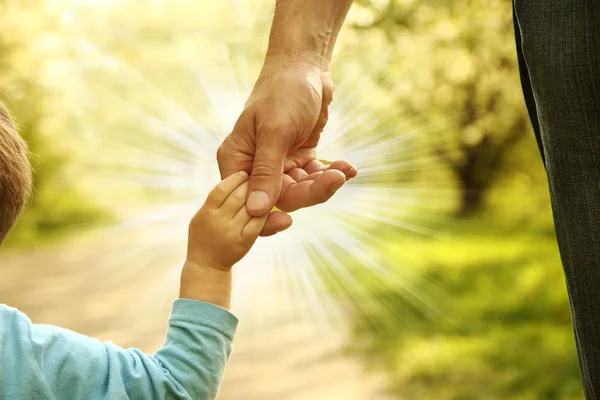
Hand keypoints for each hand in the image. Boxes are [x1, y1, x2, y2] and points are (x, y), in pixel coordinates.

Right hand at [186, 171, 266, 271]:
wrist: (206, 266)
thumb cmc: (203, 237)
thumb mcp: (201, 216)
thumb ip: (215, 201)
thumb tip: (233, 181)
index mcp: (206, 212)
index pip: (221, 189)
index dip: (234, 179)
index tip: (243, 173)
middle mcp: (218, 220)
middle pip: (238, 195)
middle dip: (250, 184)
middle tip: (258, 178)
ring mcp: (231, 231)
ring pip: (250, 207)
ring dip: (259, 195)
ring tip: (265, 189)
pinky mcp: (244, 241)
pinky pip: (259, 222)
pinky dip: (265, 211)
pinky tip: (269, 205)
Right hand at [217, 59, 356, 236]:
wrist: (306, 66)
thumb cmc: (283, 91)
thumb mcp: (275, 131)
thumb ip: (267, 172)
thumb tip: (256, 211)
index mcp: (236, 160)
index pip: (246, 202)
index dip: (265, 217)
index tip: (288, 223)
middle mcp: (254, 166)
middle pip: (280, 198)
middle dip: (309, 192)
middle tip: (334, 179)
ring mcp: (278, 164)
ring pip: (301, 191)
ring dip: (324, 183)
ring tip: (343, 170)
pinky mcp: (299, 158)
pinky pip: (314, 177)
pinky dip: (331, 174)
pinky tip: (347, 167)